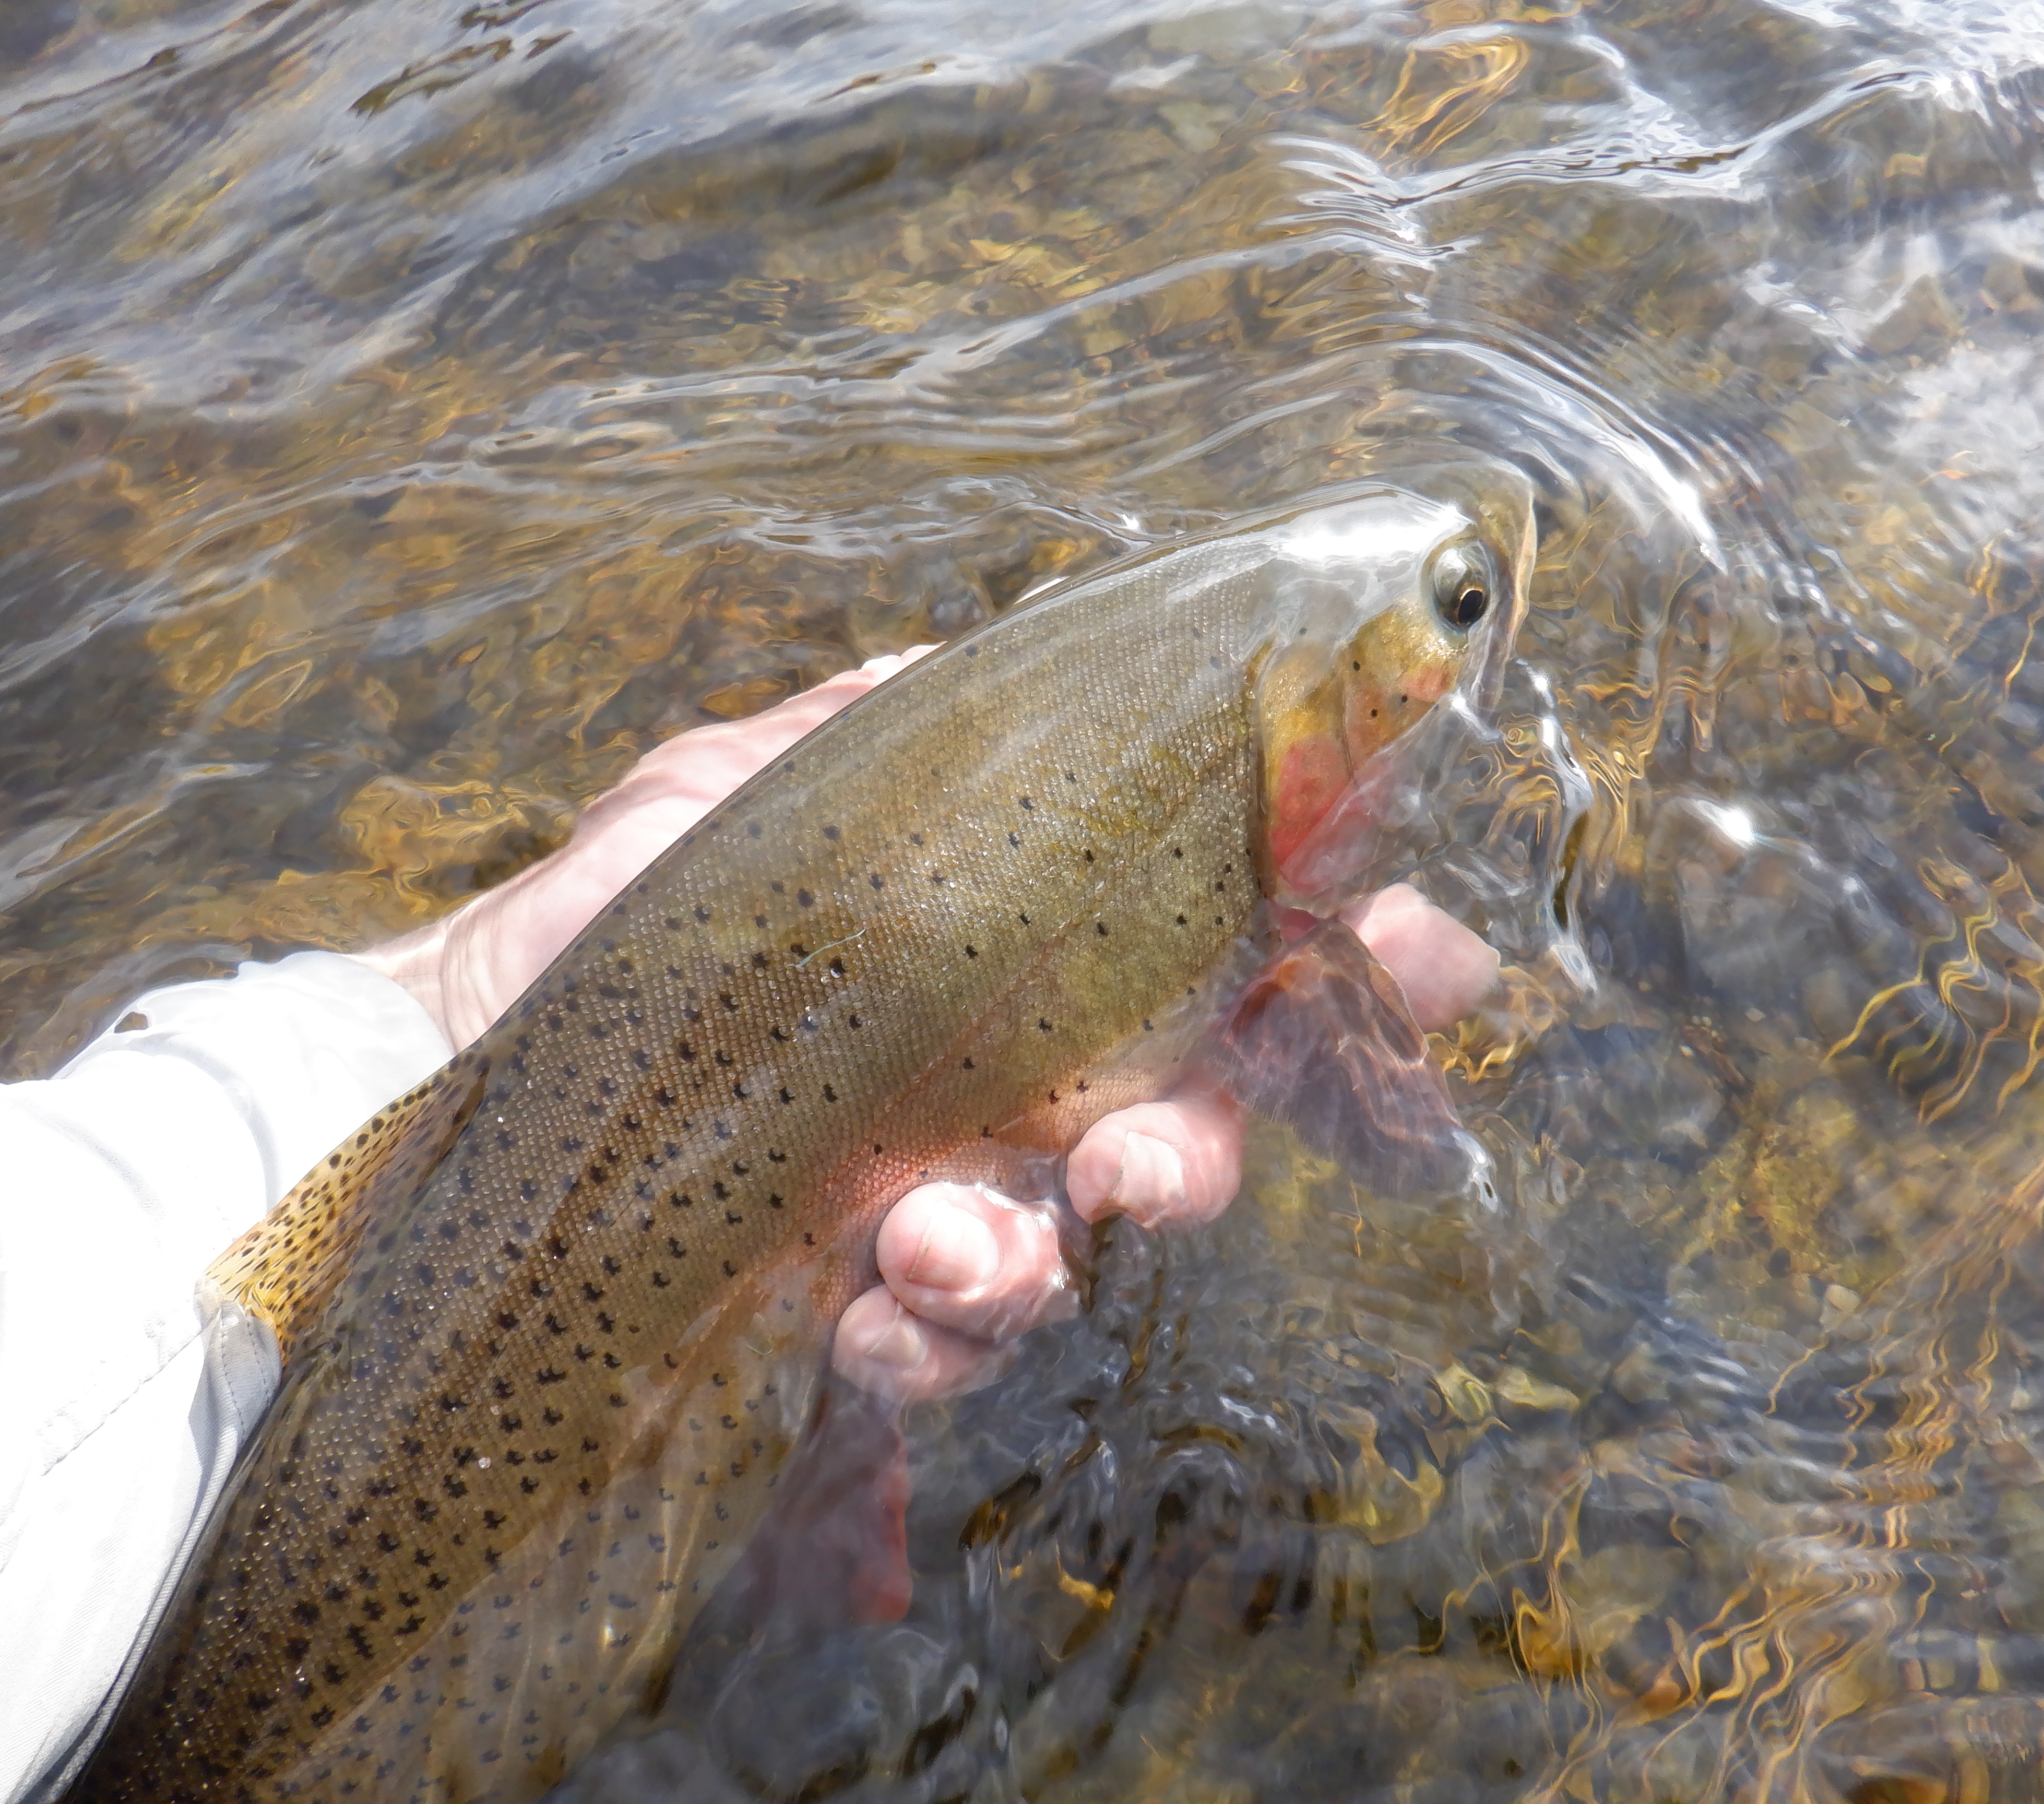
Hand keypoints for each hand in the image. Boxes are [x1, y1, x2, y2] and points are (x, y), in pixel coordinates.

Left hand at [354, 653, 1500, 1402]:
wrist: (470, 1037)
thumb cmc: (636, 902)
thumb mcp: (767, 777)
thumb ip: (907, 725)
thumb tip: (1021, 662)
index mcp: (1040, 951)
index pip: (1241, 958)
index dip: (1361, 968)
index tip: (1439, 965)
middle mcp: (1021, 1083)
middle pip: (1189, 1132)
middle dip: (1200, 1152)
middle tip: (1143, 1160)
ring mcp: (948, 1197)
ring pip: (1067, 1256)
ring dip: (1036, 1257)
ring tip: (945, 1237)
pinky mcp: (852, 1294)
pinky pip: (942, 1348)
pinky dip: (928, 1332)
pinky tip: (870, 1303)